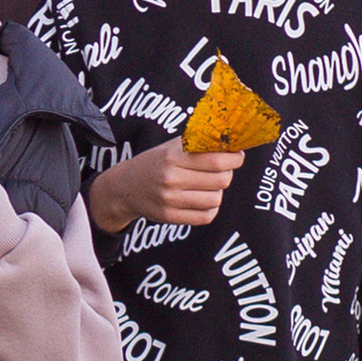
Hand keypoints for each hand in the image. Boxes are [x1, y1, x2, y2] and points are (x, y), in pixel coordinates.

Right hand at [86, 141, 244, 233]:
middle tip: (223, 170)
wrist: (124, 187)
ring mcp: (170, 200)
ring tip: (210, 186)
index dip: (234, 159)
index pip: (215, 160)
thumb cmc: (154, 163)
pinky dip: (211, 208)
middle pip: (220, 180)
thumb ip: (197, 144)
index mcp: (173, 156)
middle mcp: (171, 178)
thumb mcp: (170, 147)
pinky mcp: (170, 217)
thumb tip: (230, 144)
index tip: (237, 157)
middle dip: (227, 174)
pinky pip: (206, 216)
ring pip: (215, 199)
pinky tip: (204, 200)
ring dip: (218, 192)